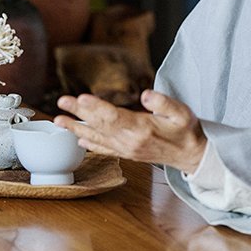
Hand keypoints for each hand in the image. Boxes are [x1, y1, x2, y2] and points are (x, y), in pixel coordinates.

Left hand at [54, 89, 207, 173]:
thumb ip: (163, 103)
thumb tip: (146, 94)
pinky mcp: (127, 153)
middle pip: (100, 125)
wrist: (192, 155)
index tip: (81, 98)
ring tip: (58, 121)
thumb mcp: (182, 113)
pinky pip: (104, 149)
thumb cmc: (186, 131)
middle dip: (78, 113)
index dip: (96, 107)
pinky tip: (78, 141)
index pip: (114, 116)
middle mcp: (130, 141)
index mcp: (142, 129)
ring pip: (97, 138)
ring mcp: (126, 149)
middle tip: (61, 102)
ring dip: (76, 128)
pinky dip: (90, 144)